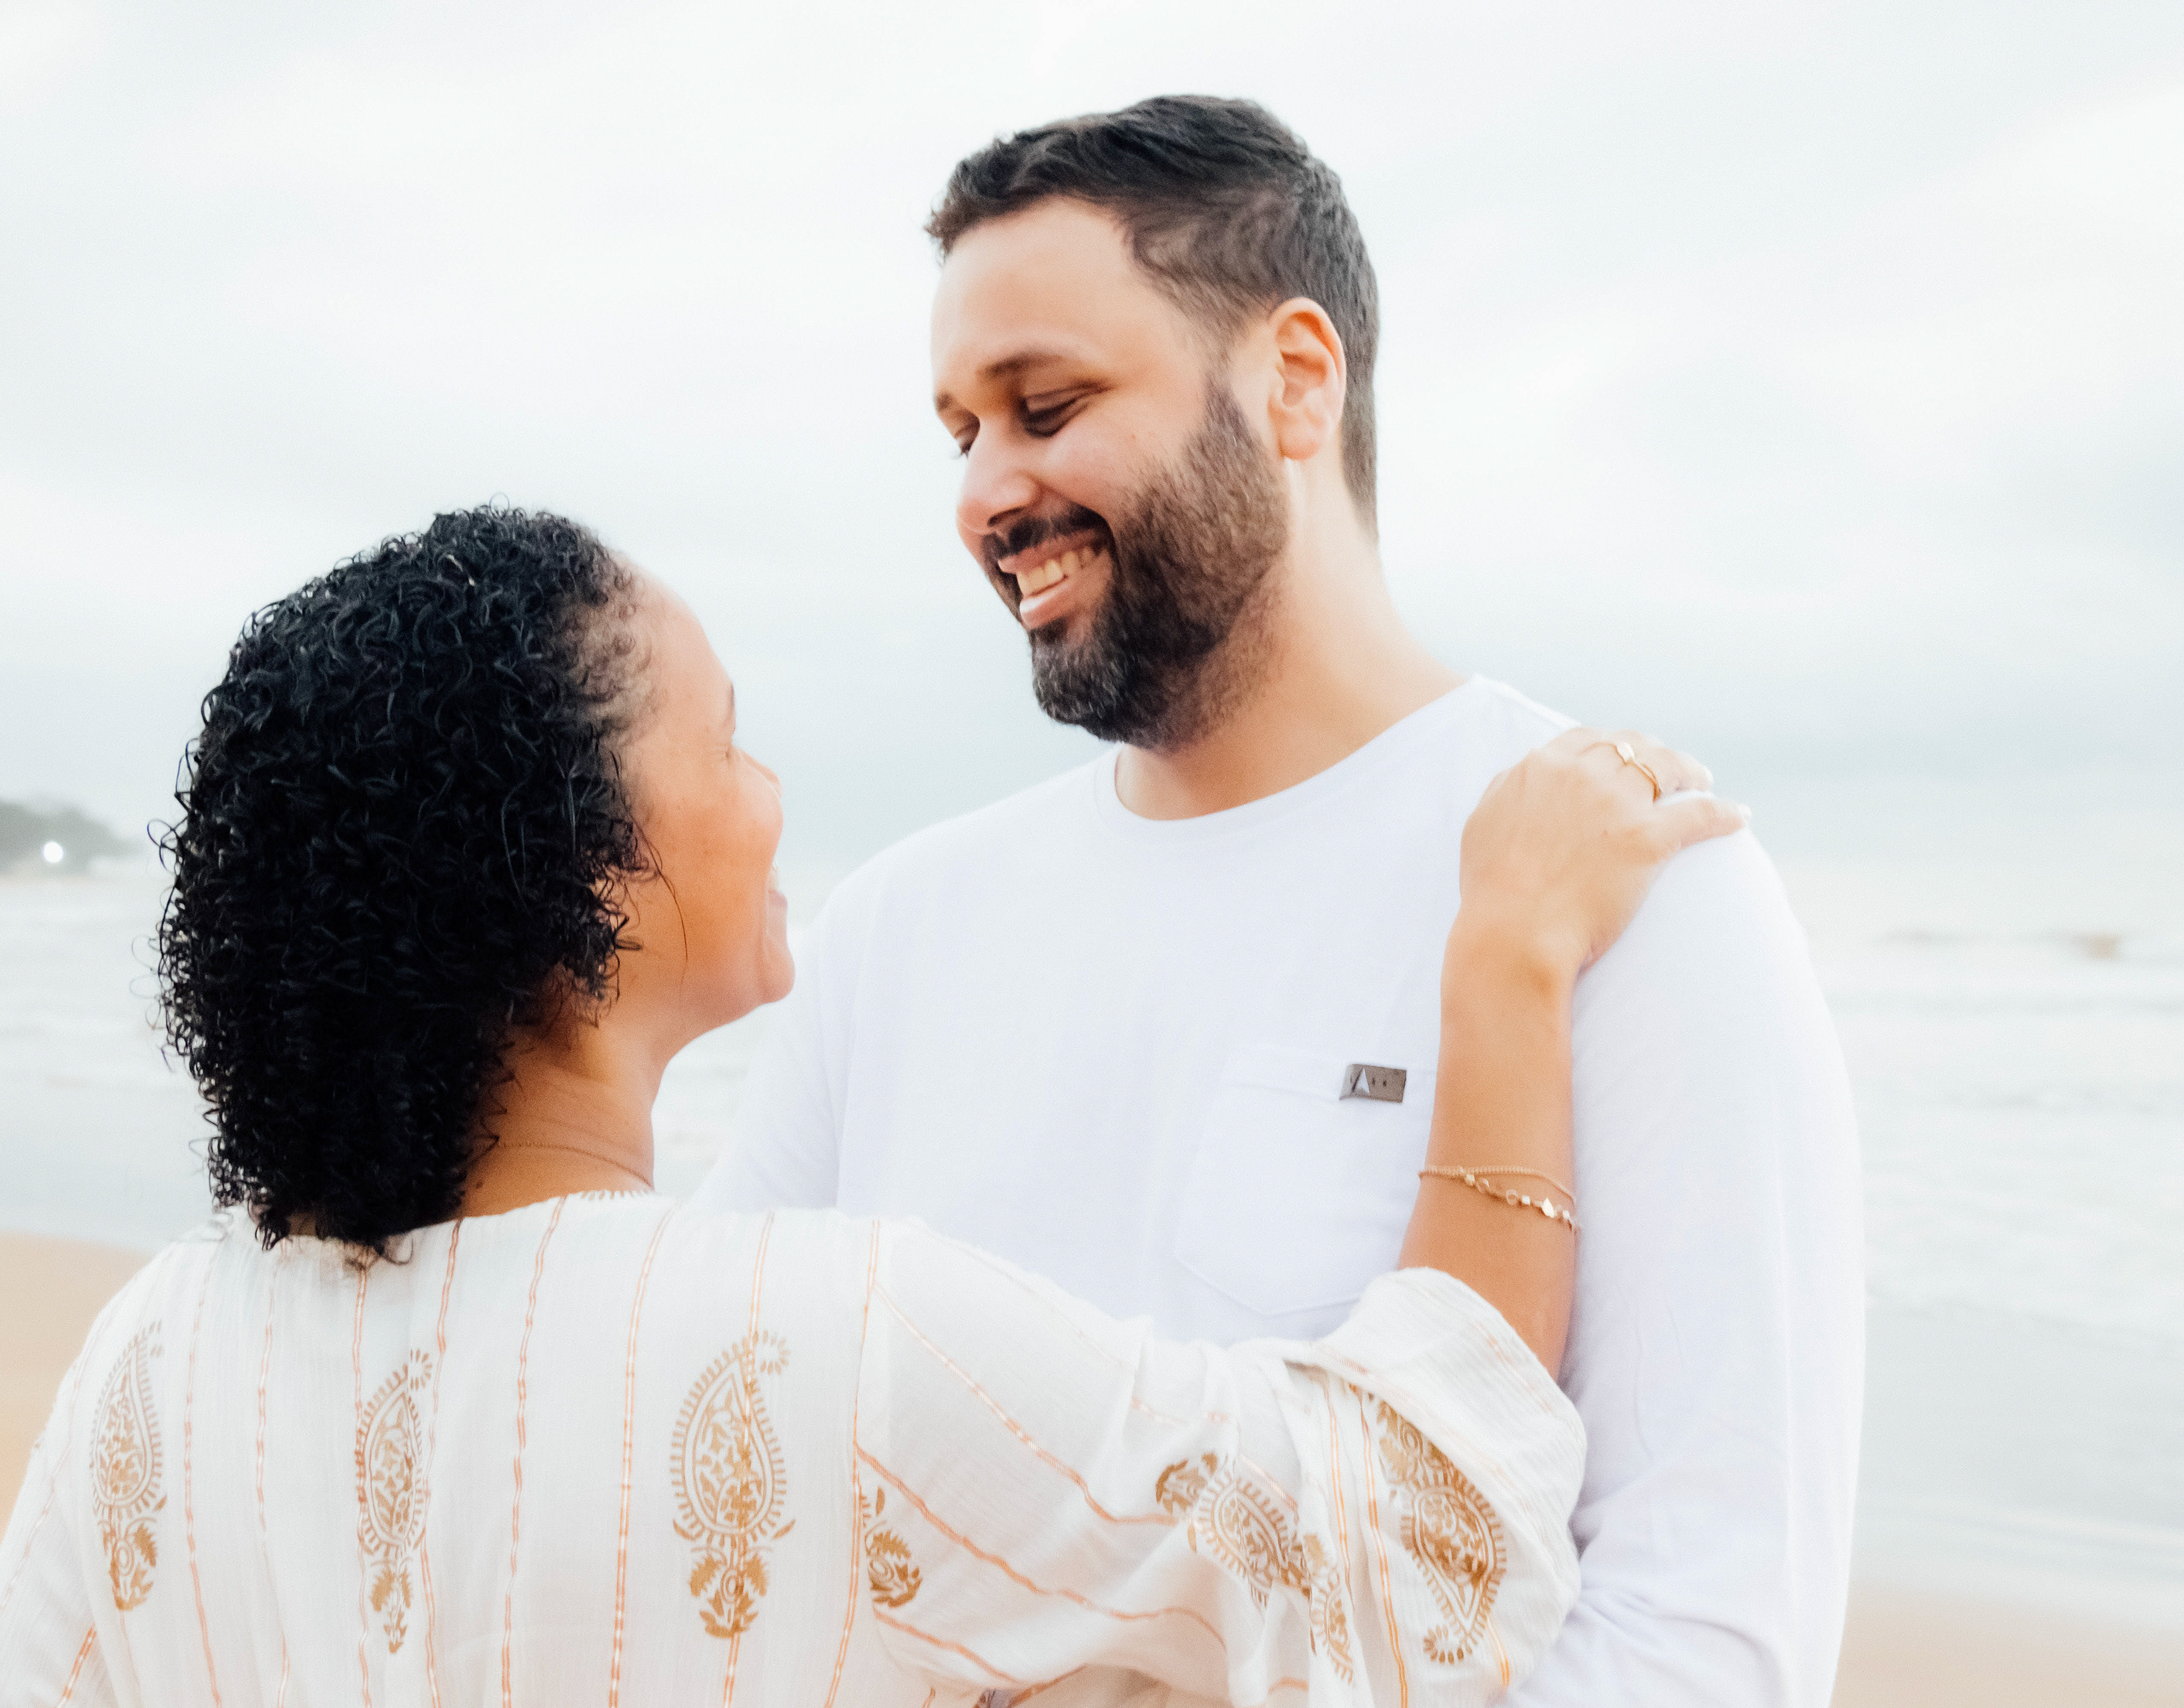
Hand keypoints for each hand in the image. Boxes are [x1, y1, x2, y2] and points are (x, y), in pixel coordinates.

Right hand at [1449, 728, 1746, 992]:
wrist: (1513, 933)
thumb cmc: (1491, 891)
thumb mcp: (1482, 824)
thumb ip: (1507, 790)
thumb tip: (1525, 777)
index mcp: (1541, 767)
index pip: (1588, 739)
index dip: (1613, 745)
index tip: (1626, 756)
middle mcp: (1581, 775)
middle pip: (1632, 747)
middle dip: (1655, 753)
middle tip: (1671, 769)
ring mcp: (1617, 804)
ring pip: (1668, 768)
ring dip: (1690, 773)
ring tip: (1703, 782)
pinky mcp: (1650, 839)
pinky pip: (1700, 814)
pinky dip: (1724, 814)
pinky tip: (1739, 818)